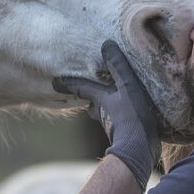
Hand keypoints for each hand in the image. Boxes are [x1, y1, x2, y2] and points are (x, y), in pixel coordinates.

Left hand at [53, 41, 160, 190]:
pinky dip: (117, 110)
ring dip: (102, 102)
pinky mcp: (123, 130)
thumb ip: (118, 67)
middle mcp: (101, 110)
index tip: (53, 82)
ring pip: (102, 108)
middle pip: (91, 99)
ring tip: (109, 94)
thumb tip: (106, 44)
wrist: (139, 150)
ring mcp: (111, 122)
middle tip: (82, 86)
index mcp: (99, 98)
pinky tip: (126, 108)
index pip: (80, 87)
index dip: (67, 83)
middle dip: (87, 93)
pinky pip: (115, 116)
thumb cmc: (132, 117)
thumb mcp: (128, 87)